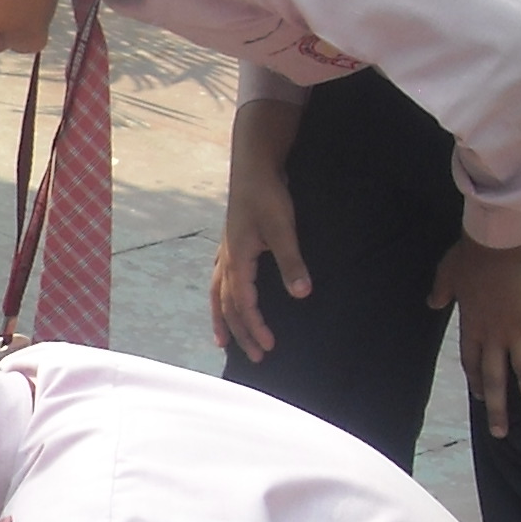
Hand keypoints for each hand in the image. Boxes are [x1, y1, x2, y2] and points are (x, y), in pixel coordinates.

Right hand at [211, 114, 308, 362]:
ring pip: (218, 294)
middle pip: (228, 306)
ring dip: (221, 320)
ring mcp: (226, 252)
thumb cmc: (268, 194)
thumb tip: (302, 295)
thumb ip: (291, 262)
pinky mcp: (232, 243)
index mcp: (238, 260)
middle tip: (255, 357)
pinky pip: (220, 280)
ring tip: (222, 341)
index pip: (243, 304)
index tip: (269, 347)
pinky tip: (225, 301)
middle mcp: (227, 260)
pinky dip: (221, 297)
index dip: (255, 327)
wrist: (254, 165)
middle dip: (241, 333)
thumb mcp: (283, 228)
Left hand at [429, 235, 520, 435]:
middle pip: (495, 379)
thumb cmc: (470, 257)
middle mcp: (493, 337)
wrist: (496, 245)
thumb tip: (432, 303)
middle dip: (497, 408)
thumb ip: (441, 293)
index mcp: (471, 328)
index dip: (477, 381)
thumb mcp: (448, 276)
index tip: (482, 397)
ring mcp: (517, 332)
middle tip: (500, 433)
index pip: (472, 363)